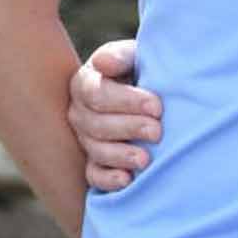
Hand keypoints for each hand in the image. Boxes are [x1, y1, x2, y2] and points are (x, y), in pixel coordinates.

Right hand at [67, 39, 159, 191]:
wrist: (154, 95)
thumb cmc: (142, 71)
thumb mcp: (133, 57)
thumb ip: (120, 57)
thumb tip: (103, 64)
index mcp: (85, 84)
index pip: (97, 94)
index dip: (127, 101)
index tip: (156, 106)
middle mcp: (80, 114)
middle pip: (96, 125)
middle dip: (129, 128)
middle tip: (157, 132)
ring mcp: (86, 140)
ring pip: (95, 151)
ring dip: (121, 156)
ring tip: (146, 159)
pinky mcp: (96, 164)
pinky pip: (94, 176)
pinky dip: (109, 180)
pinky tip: (128, 180)